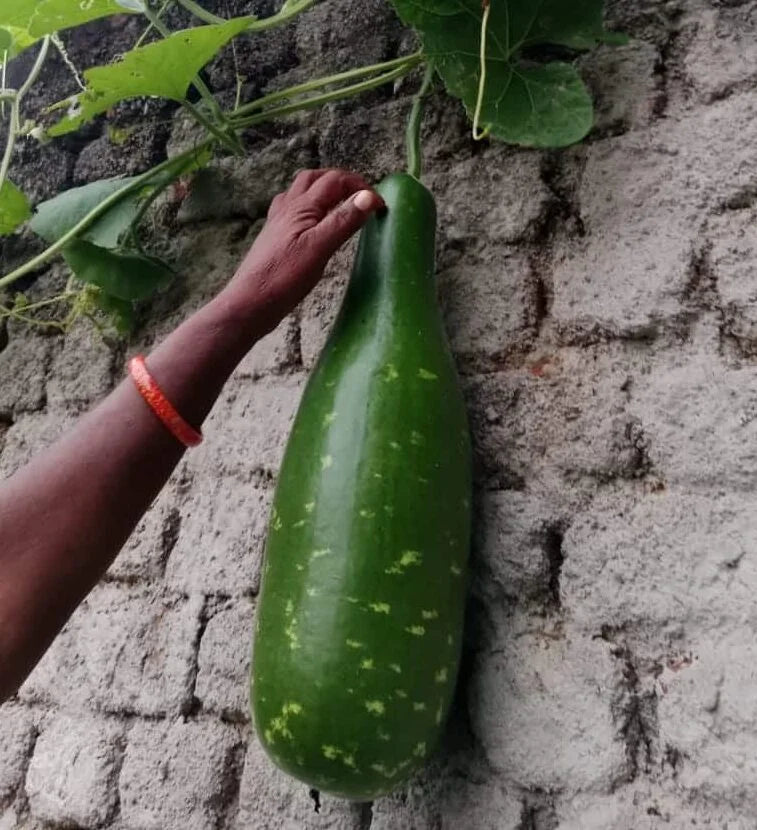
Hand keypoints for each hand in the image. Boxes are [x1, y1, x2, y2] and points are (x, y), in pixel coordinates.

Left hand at [224, 168, 383, 330]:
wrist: (250, 302)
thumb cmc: (284, 277)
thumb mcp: (319, 248)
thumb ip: (343, 221)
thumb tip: (368, 196)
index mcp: (301, 207)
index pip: (334, 182)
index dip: (360, 186)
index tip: (380, 204)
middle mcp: (287, 208)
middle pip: (314, 179)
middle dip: (339, 180)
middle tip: (360, 194)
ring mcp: (278, 222)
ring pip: (300, 192)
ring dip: (321, 189)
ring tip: (339, 202)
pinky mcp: (275, 238)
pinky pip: (291, 210)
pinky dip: (307, 206)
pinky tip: (311, 221)